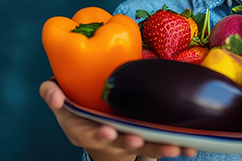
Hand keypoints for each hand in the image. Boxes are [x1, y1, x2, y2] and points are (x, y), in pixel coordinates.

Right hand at [39, 80, 197, 160]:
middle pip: (118, 145)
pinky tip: (191, 147)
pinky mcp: (143, 141)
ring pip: (142, 149)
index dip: (97, 134)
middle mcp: (105, 140)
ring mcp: (125, 142)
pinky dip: (174, 146)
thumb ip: (51, 93)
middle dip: (129, 143)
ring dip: (157, 148)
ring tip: (174, 147)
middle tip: (139, 140)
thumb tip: (54, 94)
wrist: (93, 122)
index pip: (87, 134)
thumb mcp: (60, 99)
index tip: (107, 131)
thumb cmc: (76, 105)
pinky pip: (158, 146)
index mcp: (83, 130)